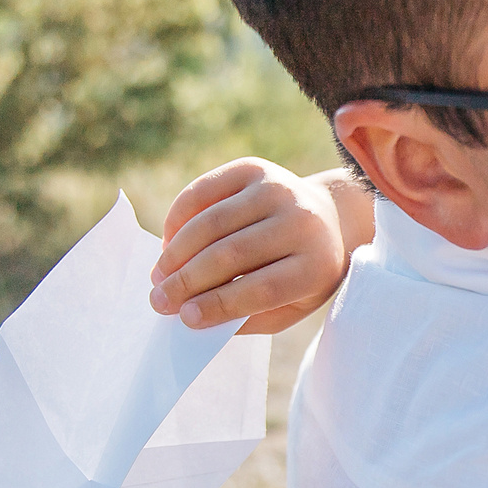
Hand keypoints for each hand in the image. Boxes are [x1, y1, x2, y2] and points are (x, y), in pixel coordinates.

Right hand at [148, 159, 372, 333]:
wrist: (329, 217)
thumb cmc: (302, 272)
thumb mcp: (291, 305)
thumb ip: (248, 316)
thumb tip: (191, 315)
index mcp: (317, 264)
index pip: (262, 289)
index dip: (219, 304)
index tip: (185, 318)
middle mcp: (301, 221)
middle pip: (231, 255)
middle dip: (187, 281)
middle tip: (158, 300)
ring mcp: (277, 189)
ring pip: (211, 223)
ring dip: (176, 253)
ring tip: (159, 276)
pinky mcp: (254, 169)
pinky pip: (203, 192)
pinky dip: (178, 219)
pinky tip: (169, 243)